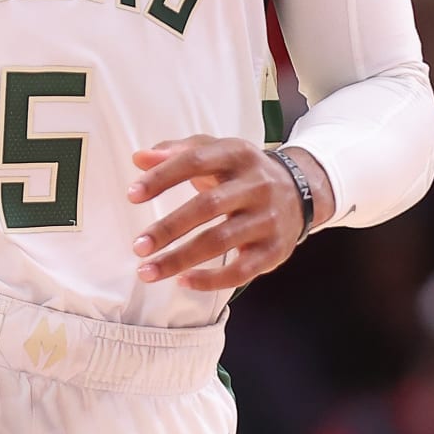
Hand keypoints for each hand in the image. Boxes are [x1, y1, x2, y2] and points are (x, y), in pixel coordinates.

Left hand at [129, 138, 330, 290]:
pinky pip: (240, 270)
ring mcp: (268, 218)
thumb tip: (139, 158)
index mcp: (238, 155)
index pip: (195, 161)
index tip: (132, 195)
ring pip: (220, 241)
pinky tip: (183, 281)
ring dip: (180, 259)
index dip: (163, 177)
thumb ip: (177, 152)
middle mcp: (257, 185)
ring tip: (147, 271)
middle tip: (138, 247)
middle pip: (207, 206)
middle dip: (169, 228)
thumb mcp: (217, 152)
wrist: (301, 191)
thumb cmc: (242, 174)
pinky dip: (210, 279)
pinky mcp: (275, 249)